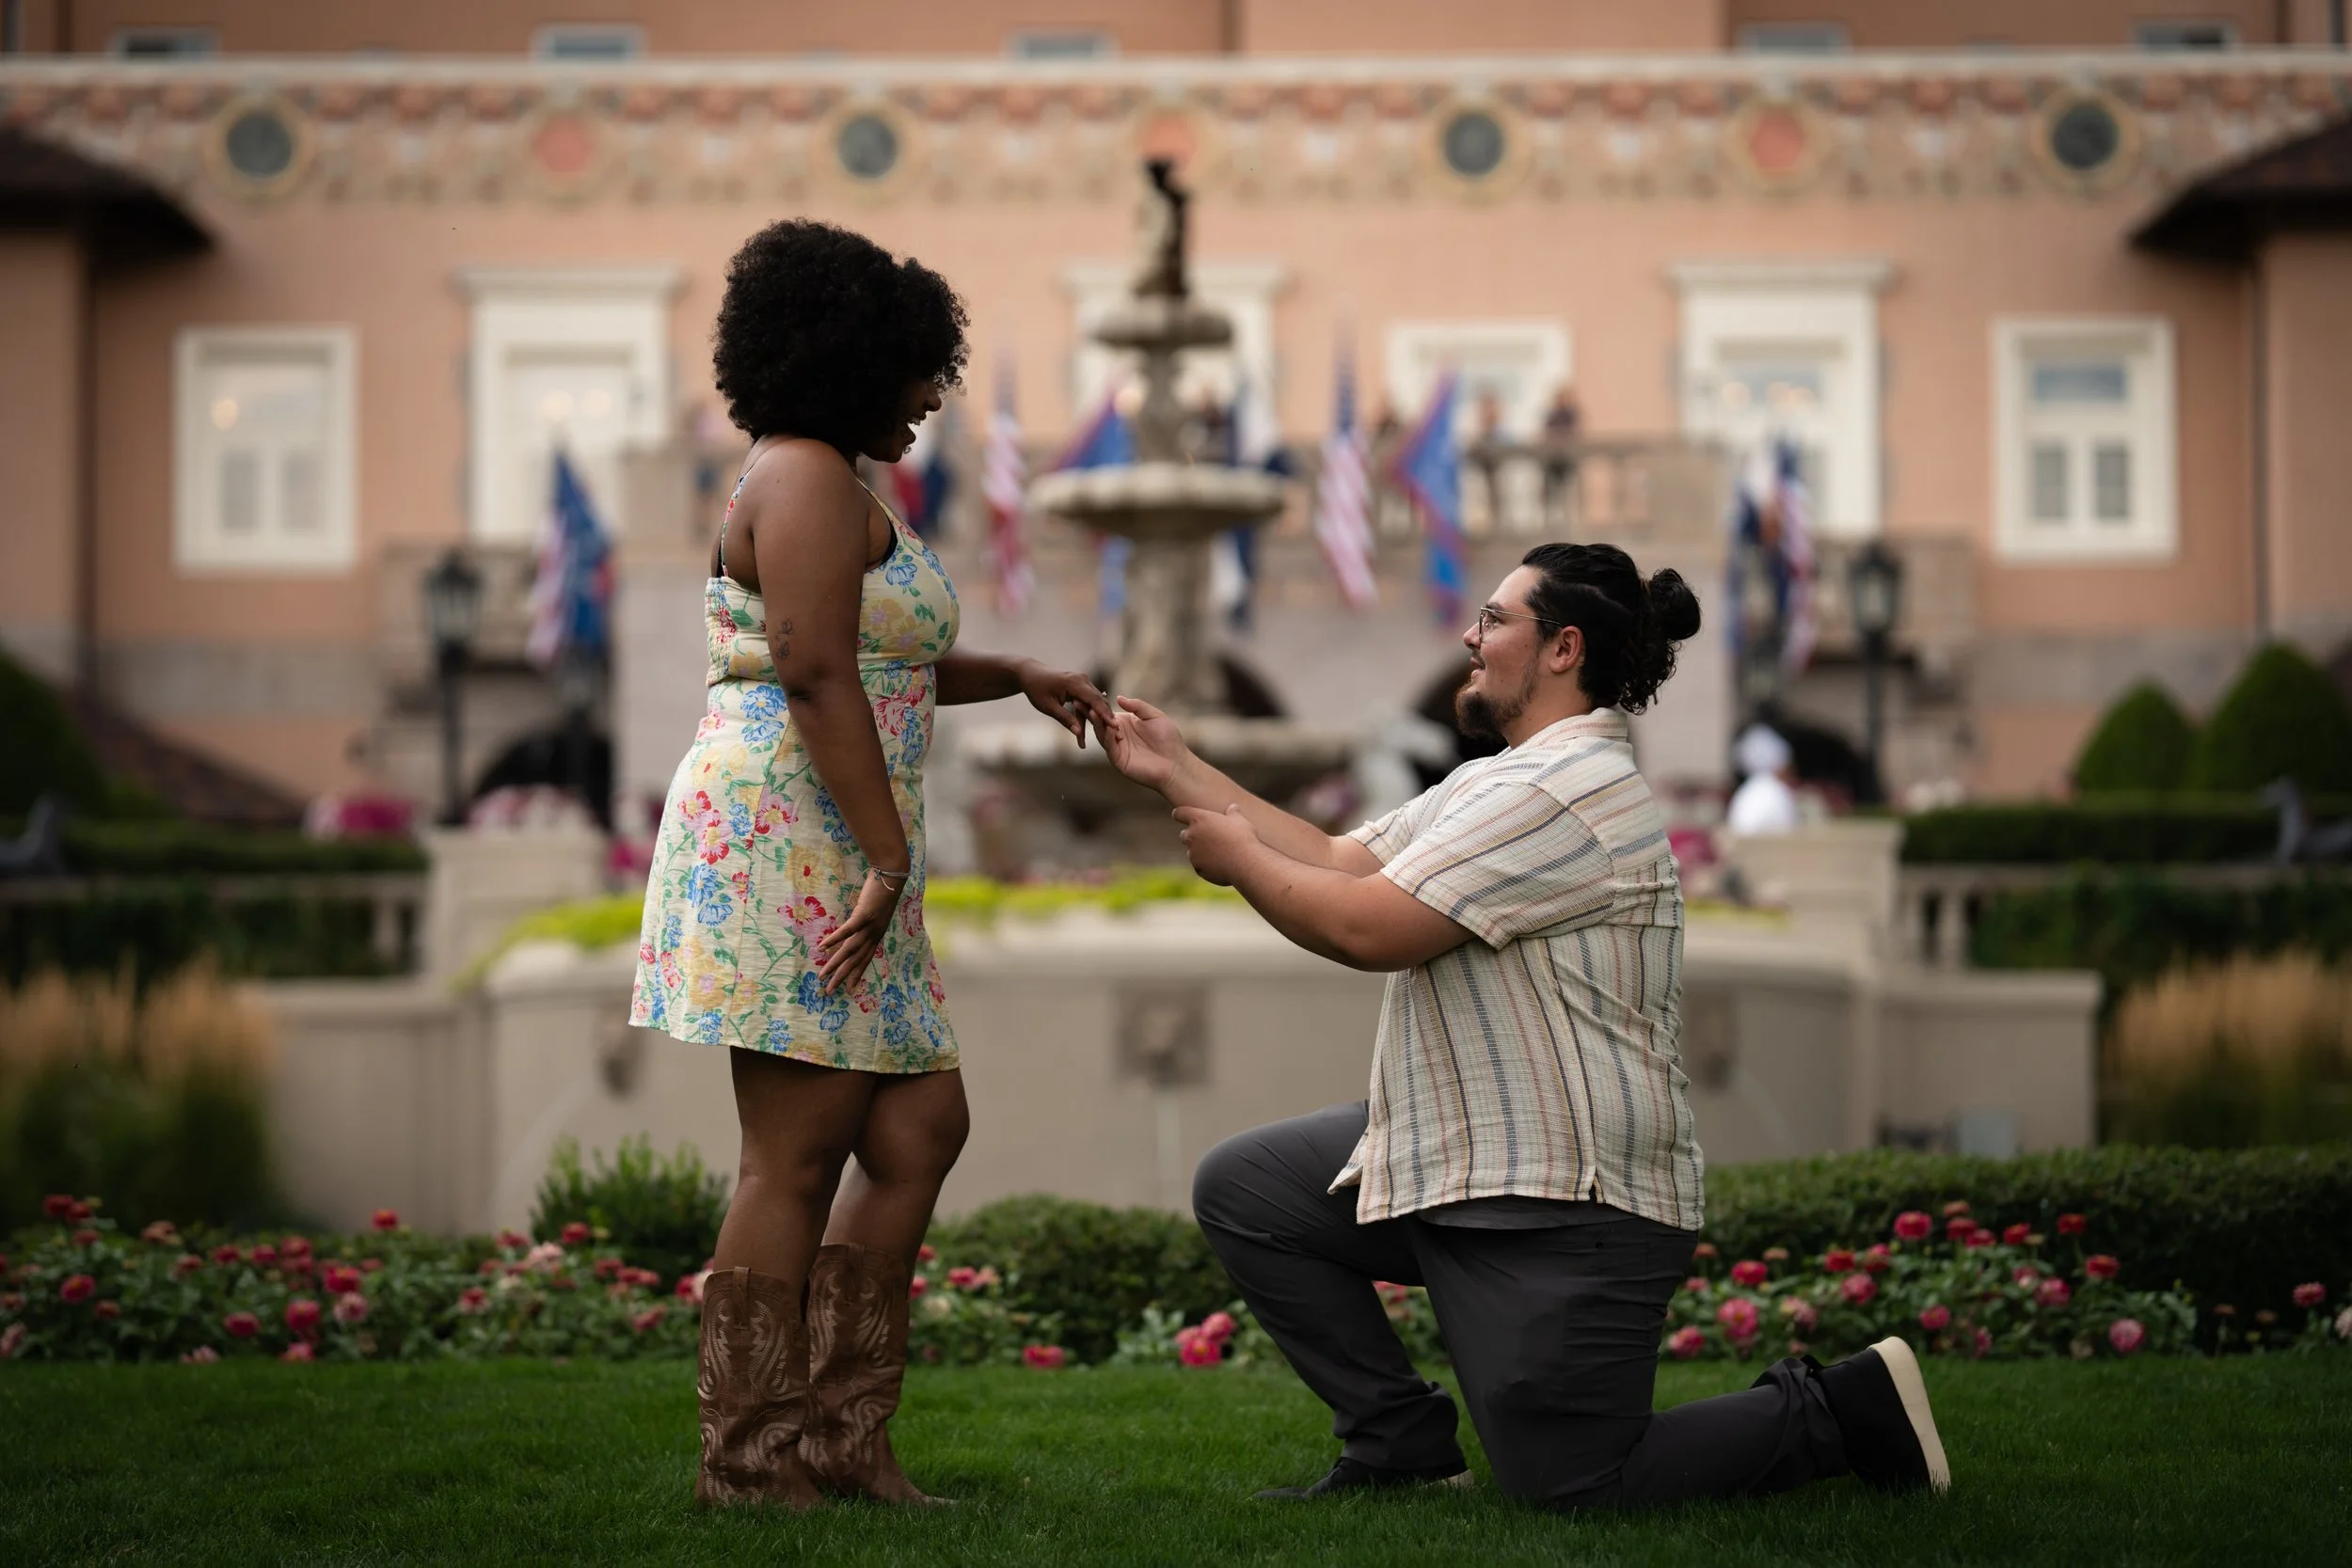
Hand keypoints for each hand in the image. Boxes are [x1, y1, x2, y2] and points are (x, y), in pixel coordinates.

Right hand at [813, 868, 904, 994]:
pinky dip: (834, 940)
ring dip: (835, 964)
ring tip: (822, 976)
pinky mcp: (864, 915)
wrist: (892, 875)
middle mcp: (874, 934)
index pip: (865, 960)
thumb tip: (853, 928)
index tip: (849, 990)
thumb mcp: (874, 911)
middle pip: (856, 961)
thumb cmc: (882, 891)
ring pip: (850, 950)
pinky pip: (846, 931)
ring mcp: (869, 926)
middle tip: (830, 992)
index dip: (857, 975)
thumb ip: (865, 922)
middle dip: (843, 977)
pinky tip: (821, 947)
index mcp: (877, 935)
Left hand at [1019, 662, 1112, 748]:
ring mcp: (1083, 681)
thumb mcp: (1048, 707)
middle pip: (1100, 701)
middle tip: (1116, 734)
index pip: (1095, 700)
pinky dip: (1090, 714)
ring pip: (1096, 702)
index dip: (1105, 714)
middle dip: (1107, 718)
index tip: (1115, 727)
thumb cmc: (1036, 689)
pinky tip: (1092, 729)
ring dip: (1098, 718)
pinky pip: (1089, 701)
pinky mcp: (1081, 685)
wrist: (1031, 674)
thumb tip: (1078, 733)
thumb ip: (1065, 719)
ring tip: (1106, 734)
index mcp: (1075, 683)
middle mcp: (1083, 679)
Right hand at [1097, 696, 1192, 793]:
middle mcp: (1118, 734)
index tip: (1089, 693)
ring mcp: (1117, 747)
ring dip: (1097, 723)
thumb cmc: (1168, 739)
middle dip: (1091, 712)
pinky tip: (1108, 728)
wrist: (1175, 763)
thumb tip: (1118, 697)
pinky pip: (1110, 747)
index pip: (1107, 712)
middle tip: (1079, 701)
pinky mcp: (1118, 759)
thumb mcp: (1154, 716)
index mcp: (1126, 723)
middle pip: (1100, 722)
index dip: (1099, 704)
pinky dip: (1107, 737)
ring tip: (1092, 712)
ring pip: (1102, 734)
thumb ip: (1137, 706)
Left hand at [1174, 803, 1259, 886]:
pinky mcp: (1198, 868)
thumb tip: (1233, 808)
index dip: (1179, 814)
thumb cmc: (1243, 838)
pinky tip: (1221, 864)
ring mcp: (1193, 854)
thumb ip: (1233, 813)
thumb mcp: (1240, 820)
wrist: (1245, 863)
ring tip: (1219, 853)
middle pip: (1184, 834)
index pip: (1179, 813)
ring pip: (1192, 852)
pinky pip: (1199, 865)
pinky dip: (1207, 865)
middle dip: (1193, 836)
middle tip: (1208, 838)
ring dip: (1200, 851)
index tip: (1180, 816)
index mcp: (1199, 819)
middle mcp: (1191, 836)